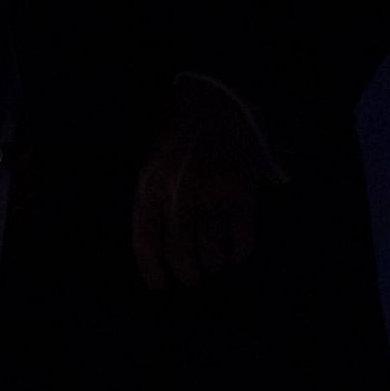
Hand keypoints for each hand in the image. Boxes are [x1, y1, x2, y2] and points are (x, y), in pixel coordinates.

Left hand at [131, 77, 267, 291]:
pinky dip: (240, 252)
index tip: (160, 286)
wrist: (215, 104)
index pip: (146, 247)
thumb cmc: (180, 142)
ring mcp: (212, 196)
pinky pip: (243, 242)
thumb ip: (153, 205)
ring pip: (214, 256)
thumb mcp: (152, 168)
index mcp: (151, 189)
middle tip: (195, 277)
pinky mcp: (242, 195)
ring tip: (216, 262)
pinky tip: (237, 250)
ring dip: (215, 265)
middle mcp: (179, 196)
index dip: (153, 274)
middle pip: (182, 259)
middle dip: (189, 276)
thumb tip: (159, 257)